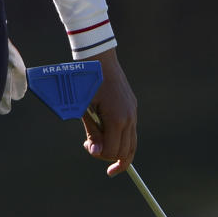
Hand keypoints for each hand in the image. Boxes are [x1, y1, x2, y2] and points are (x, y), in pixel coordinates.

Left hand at [81, 48, 137, 176]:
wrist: (100, 60)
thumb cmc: (87, 84)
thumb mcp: (84, 109)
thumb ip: (92, 132)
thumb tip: (97, 153)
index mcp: (116, 120)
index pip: (113, 151)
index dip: (100, 155)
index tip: (86, 146)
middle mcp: (129, 118)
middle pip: (126, 151)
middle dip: (110, 156)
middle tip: (93, 148)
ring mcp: (133, 112)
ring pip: (132, 143)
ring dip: (119, 150)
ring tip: (104, 150)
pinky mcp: (132, 106)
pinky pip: (131, 130)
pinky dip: (121, 137)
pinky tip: (108, 133)